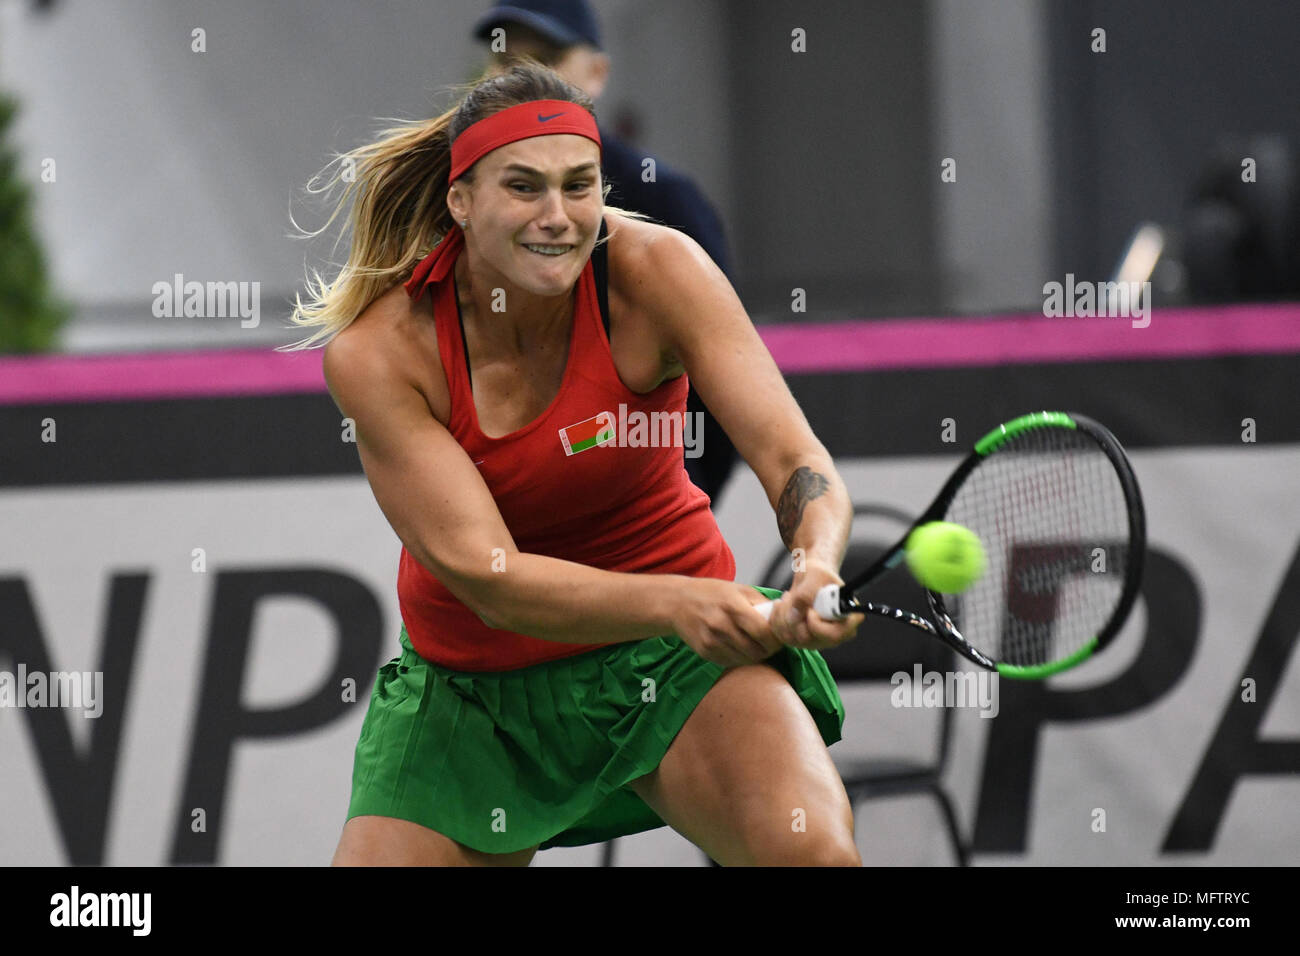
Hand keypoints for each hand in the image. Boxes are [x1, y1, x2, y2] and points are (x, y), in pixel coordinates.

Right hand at [670, 578, 785, 667]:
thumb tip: (782, 614)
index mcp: (733, 607)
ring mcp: (712, 641)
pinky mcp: (705, 652)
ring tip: (756, 645)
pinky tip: (739, 647)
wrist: (677, 602)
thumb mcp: (737, 589)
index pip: (763, 632)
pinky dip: (740, 658)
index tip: (779, 637)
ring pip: (745, 660)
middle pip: (756, 650)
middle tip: (771, 644)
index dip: (776, 639)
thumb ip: (760, 603)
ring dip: (755, 656)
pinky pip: (731, 662)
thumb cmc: (711, 593)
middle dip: (768, 650)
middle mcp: (721, 625)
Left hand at [767, 558, 863, 650]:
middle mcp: (836, 635)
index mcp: (848, 619)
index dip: (816, 625)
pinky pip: (782, 637)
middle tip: (793, 596)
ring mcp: (818, 640)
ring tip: (788, 596)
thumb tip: (795, 615)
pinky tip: (782, 605)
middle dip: (793, 616)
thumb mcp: (815, 575)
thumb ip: (807, 593)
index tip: (809, 610)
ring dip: (783, 614)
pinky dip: (776, 619)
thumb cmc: (818, 574)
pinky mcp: (801, 641)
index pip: (833, 635)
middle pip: (808, 639)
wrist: (810, 578)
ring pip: (792, 638)